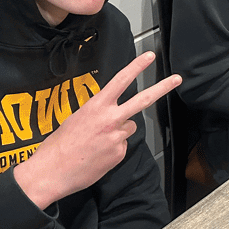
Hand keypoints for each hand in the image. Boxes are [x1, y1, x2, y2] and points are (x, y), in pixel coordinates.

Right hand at [14, 52, 181, 209]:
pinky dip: (113, 148)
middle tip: (177, 79)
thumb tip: (109, 115)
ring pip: (128, 127)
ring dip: (118, 131)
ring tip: (97, 142)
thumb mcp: (76, 118)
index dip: (136, 67)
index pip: (120, 81)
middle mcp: (110, 119)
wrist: (51, 171)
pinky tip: (98, 153)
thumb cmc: (59, 145)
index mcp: (96, 106)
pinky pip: (122, 145)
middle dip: (162, 88)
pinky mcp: (119, 152)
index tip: (149, 57)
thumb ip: (97, 113)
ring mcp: (117, 136)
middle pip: (143, 100)